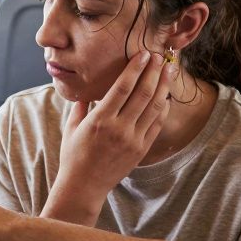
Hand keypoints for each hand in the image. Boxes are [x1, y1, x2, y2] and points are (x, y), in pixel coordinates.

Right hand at [49, 51, 175, 219]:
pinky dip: (162, 109)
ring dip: (163, 87)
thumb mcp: (71, 127)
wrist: (84, 186)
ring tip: (168, 71)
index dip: (135, 69)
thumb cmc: (73, 155)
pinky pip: (156, 125)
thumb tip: (87, 86)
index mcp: (100, 120)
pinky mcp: (141, 150)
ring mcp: (133, 140)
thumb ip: (81, 105)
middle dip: (153, 72)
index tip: (142, 54)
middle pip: (143, 94)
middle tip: (159, 57)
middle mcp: (119, 129)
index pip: (123, 88)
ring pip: (154, 108)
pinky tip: (165, 96)